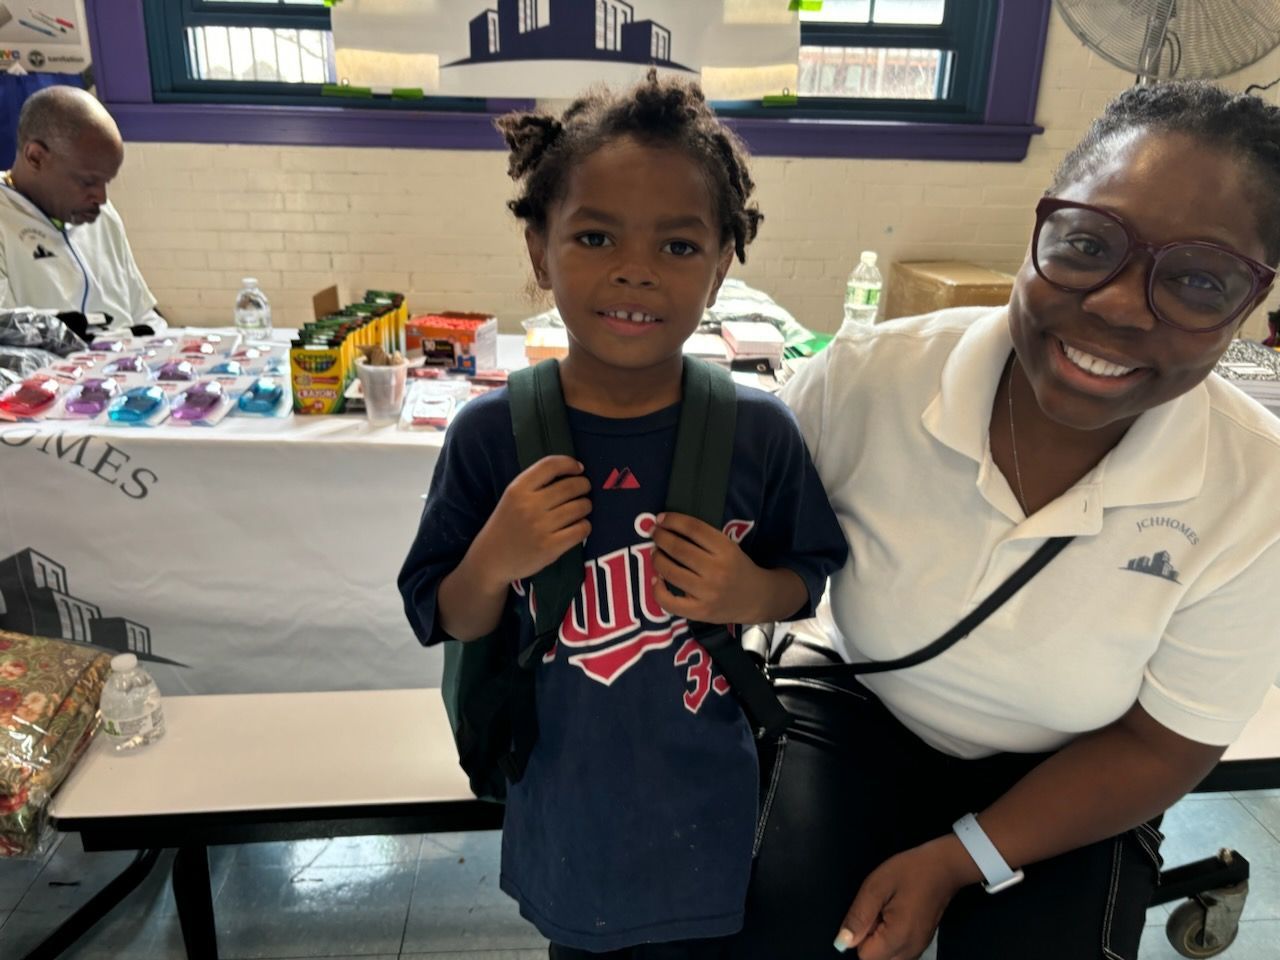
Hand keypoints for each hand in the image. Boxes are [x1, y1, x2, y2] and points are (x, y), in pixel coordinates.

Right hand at [470, 455, 590, 588]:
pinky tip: (579, 526)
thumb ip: (536, 484)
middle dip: (583, 486)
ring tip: (581, 509)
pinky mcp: (550, 547)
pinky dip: (585, 526)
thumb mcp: (512, 497)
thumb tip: (573, 473)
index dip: (569, 463)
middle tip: (584, 490)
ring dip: (586, 506)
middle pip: (571, 486)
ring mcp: (540, 527)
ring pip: (580, 507)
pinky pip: (581, 529)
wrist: (491, 559)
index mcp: (517, 489)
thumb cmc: (506, 525)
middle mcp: (529, 505)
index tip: (578, 468)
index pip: (550, 465)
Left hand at [651, 512, 768, 623]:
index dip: (673, 520)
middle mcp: (716, 570)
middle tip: (654, 533)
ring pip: (671, 572)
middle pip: (679, 548)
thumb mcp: (729, 547)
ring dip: (657, 559)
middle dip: (660, 537)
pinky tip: (656, 580)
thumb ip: (704, 538)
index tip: (661, 518)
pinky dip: (657, 589)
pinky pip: (669, 601)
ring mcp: (707, 593)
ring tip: (656, 554)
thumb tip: (668, 526)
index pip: (694, 528)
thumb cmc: (738, 568)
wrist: (757, 598)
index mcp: (726, 549)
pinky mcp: (700, 611)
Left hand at [835, 839, 973, 959]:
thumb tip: (841, 943)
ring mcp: (918, 949)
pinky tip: (897, 918)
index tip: (870, 913)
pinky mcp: (922, 944)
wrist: (943, 867)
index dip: (860, 934)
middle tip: (879, 912)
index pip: (864, 956)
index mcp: (898, 937)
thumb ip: (858, 917)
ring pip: (888, 958)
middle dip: (870, 941)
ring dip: (881, 941)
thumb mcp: (876, 887)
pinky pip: (899, 953)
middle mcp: (911, 951)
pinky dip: (892, 941)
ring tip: (888, 913)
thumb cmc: (909, 872)